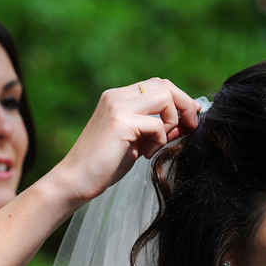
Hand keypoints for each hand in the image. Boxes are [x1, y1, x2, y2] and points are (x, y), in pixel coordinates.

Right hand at [54, 78, 200, 202]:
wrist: (75, 180)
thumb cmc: (104, 165)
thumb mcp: (134, 141)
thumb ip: (154, 128)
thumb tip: (185, 120)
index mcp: (118, 97)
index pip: (158, 85)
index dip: (180, 100)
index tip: (190, 120)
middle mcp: (116, 96)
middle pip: (165, 85)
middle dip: (185, 106)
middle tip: (188, 128)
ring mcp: (117, 107)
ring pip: (165, 97)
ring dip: (172, 121)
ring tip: (159, 143)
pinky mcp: (120, 123)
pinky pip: (157, 124)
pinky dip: (160, 139)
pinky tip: (146, 154)